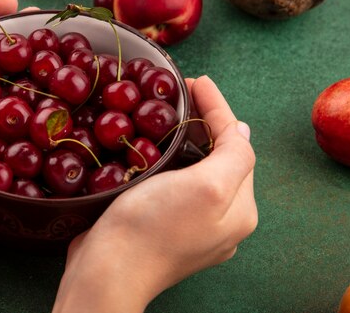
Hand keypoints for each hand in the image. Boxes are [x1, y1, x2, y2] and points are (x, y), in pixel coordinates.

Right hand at [53, 76, 256, 312]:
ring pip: (195, 168)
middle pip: (219, 156)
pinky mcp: (164, 225)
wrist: (107, 269)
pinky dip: (167, 160)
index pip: (236, 144)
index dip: (217, 108)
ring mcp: (192, 224)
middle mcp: (222, 218)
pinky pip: (173, 182)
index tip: (195, 80)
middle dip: (204, 122)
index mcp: (240, 209)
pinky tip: (151, 149)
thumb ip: (233, 156)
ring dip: (185, 139)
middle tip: (179, 94)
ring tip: (166, 114)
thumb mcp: (207, 187)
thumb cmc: (153, 227)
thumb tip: (242, 130)